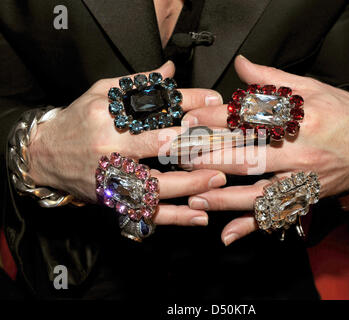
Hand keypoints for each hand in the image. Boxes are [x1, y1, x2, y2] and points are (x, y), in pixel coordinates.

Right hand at [28, 61, 225, 226]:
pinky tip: (199, 216)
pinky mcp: (114, 201)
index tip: (214, 104)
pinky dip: (175, 217)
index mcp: (108, 120)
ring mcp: (112, 180)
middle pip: (161, 150)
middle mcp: (110, 152)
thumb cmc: (76, 121)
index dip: (188, 106)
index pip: (156, 111)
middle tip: (226, 146)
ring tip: (218, 179)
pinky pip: (148, 213)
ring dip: (191, 185)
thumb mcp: (100, 93)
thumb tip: (169, 70)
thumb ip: (136, 83)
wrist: (44, 156)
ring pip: (158, 187)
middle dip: (197, 147)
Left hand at [183, 55, 348, 243]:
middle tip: (180, 158)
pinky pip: (275, 215)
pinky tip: (228, 234)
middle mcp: (300, 154)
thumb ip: (273, 79)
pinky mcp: (304, 198)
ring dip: (223, 196)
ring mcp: (302, 180)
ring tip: (194, 195)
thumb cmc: (344, 114)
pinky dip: (251, 226)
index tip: (191, 120)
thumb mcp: (312, 88)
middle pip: (248, 157)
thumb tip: (241, 64)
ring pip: (257, 191)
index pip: (251, 120)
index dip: (218, 120)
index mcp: (301, 120)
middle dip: (211, 157)